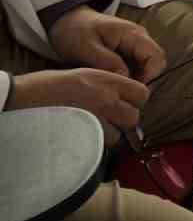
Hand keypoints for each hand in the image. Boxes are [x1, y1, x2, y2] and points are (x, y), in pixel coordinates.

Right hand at [8, 69, 149, 131]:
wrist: (22, 98)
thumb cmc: (46, 84)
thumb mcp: (81, 74)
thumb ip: (103, 84)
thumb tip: (117, 96)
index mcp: (106, 80)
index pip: (142, 93)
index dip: (136, 101)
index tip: (126, 104)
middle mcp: (106, 99)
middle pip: (134, 117)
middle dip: (125, 121)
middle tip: (111, 120)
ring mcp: (95, 119)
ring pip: (118, 135)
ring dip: (109, 135)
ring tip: (92, 131)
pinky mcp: (82, 137)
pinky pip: (98, 146)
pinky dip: (94, 145)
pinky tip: (82, 139)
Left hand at [48, 6, 165, 82]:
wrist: (68, 20)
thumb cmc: (76, 31)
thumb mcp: (87, 48)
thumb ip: (107, 62)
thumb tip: (126, 80)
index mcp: (133, 34)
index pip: (156, 57)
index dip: (148, 76)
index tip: (129, 89)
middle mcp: (139, 38)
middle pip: (156, 62)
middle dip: (143, 79)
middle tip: (121, 92)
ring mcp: (135, 44)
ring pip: (147, 66)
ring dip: (136, 79)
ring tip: (115, 88)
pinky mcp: (128, 50)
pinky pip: (137, 66)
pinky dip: (129, 76)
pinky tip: (113, 82)